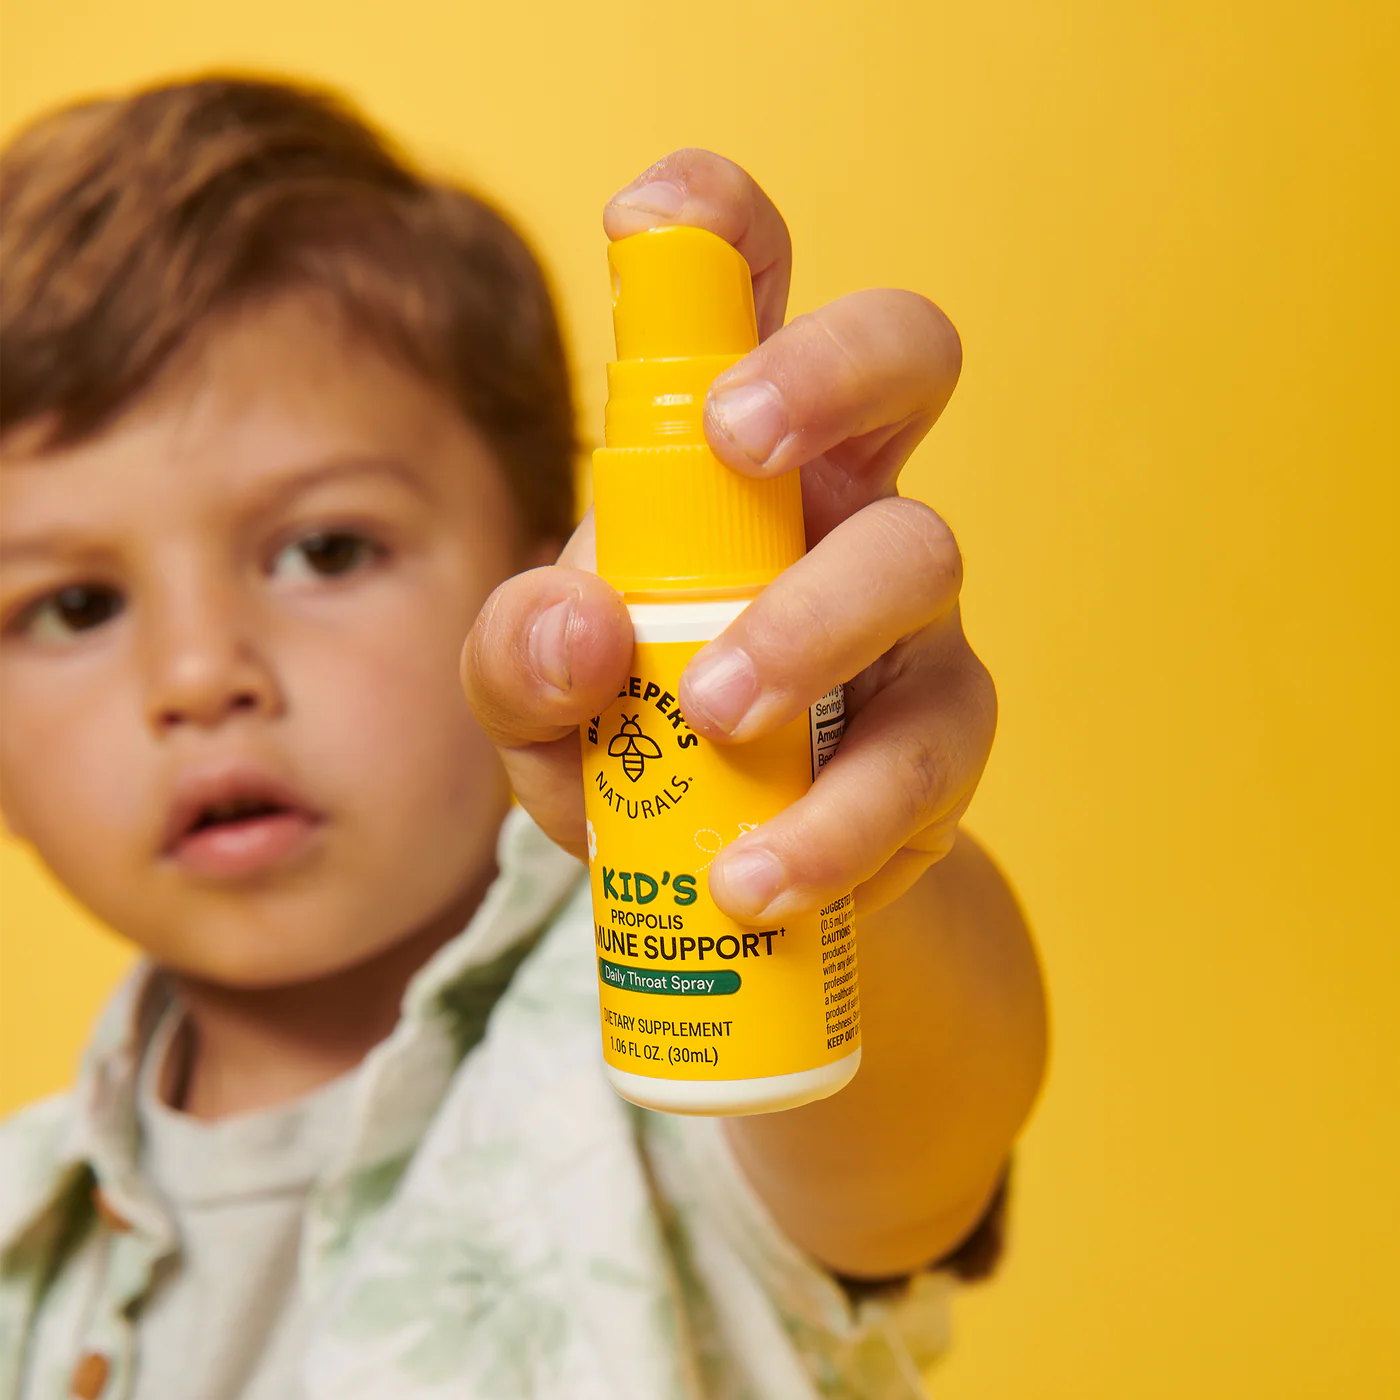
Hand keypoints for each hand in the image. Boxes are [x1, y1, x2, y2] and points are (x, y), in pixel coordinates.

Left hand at [462, 149, 992, 919]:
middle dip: (826, 364)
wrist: (731, 880)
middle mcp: (839, 498)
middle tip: (736, 438)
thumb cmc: (630, 747)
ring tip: (714, 724)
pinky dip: (835, 817)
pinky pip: (926, 753)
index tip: (649, 217)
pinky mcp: (946, 731)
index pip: (746, 294)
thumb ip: (517, 655)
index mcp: (735, 456)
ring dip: (809, 629)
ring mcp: (911, 611)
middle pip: (904, 354)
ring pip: (919, 554)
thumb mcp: (537, 705)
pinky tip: (757, 877)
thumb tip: (582, 628)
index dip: (717, 226)